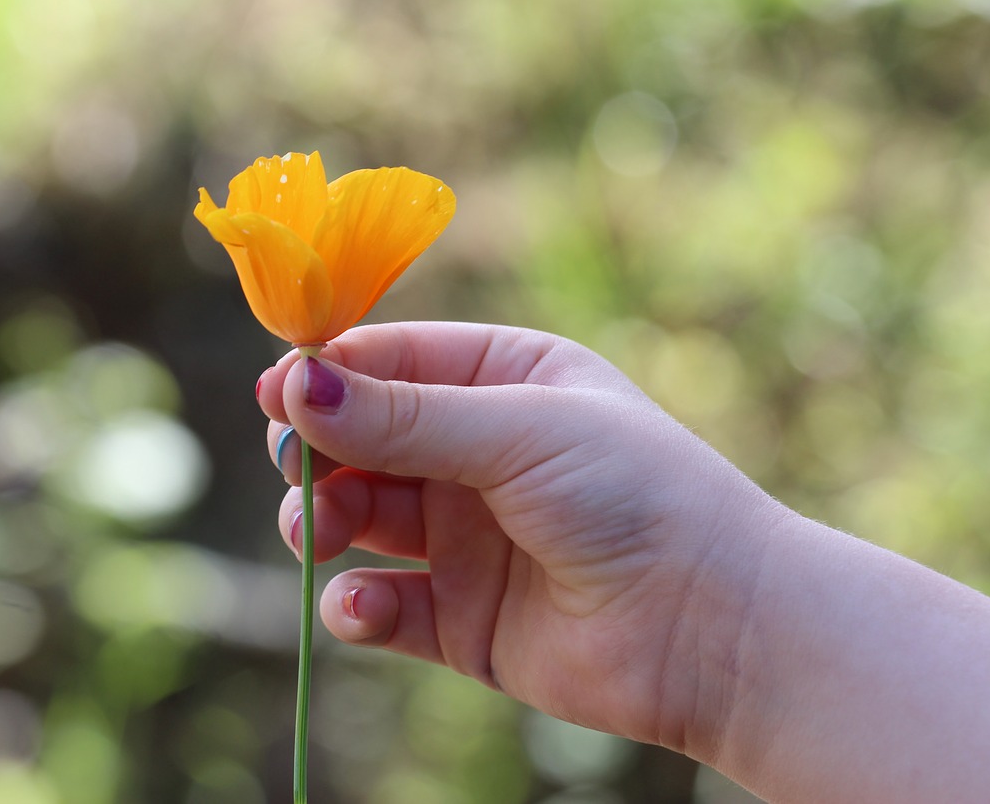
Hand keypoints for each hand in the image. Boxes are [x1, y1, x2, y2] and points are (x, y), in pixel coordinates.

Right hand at [256, 321, 782, 754]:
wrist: (714, 628)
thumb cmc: (635, 495)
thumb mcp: (520, 432)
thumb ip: (404, 416)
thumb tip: (294, 384)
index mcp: (504, 381)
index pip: (391, 361)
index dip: (327, 375)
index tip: (274, 393)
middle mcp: (479, 453)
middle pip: (360, 440)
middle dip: (318, 453)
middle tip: (296, 470)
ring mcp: (466, 537)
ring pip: (359, 518)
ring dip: (324, 522)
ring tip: (324, 535)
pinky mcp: (460, 617)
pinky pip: (382, 605)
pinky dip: (357, 606)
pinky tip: (364, 605)